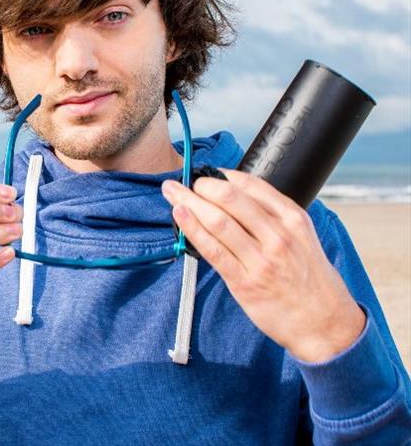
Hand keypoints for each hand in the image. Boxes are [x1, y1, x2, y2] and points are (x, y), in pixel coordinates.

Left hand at [162, 169, 364, 362]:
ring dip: (189, 202)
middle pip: (230, 198)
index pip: (251, 185)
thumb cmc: (309, 279)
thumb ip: (274, 216)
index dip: (222, 175)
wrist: (325, 323)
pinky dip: (192, 229)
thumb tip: (235, 195)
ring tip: (172, 192)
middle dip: (200, 185)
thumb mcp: (303, 237)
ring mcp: (261, 259)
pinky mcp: (244, 282)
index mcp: (293, 219)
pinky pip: (213, 250)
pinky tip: (180, 216)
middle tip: (182, 180)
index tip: (207, 173)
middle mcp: (277, 236)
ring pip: (217, 221)